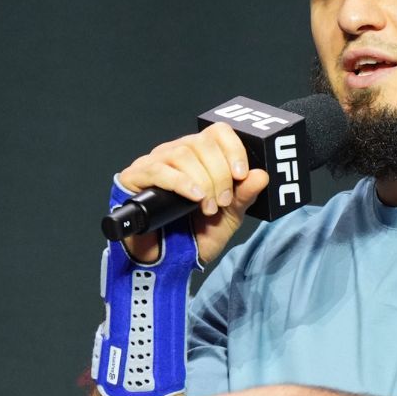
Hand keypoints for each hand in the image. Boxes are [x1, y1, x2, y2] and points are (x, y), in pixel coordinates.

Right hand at [116, 122, 269, 266]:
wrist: (168, 263)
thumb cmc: (194, 237)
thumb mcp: (228, 218)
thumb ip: (244, 196)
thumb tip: (262, 175)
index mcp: (200, 157)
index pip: (218, 132)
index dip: (233, 148)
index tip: (241, 174)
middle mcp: (176, 154)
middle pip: (202, 142)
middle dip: (219, 174)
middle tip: (222, 202)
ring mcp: (154, 163)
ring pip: (182, 153)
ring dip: (202, 181)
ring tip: (207, 207)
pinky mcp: (134, 177)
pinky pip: (158, 170)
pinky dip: (181, 183)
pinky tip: (194, 198)